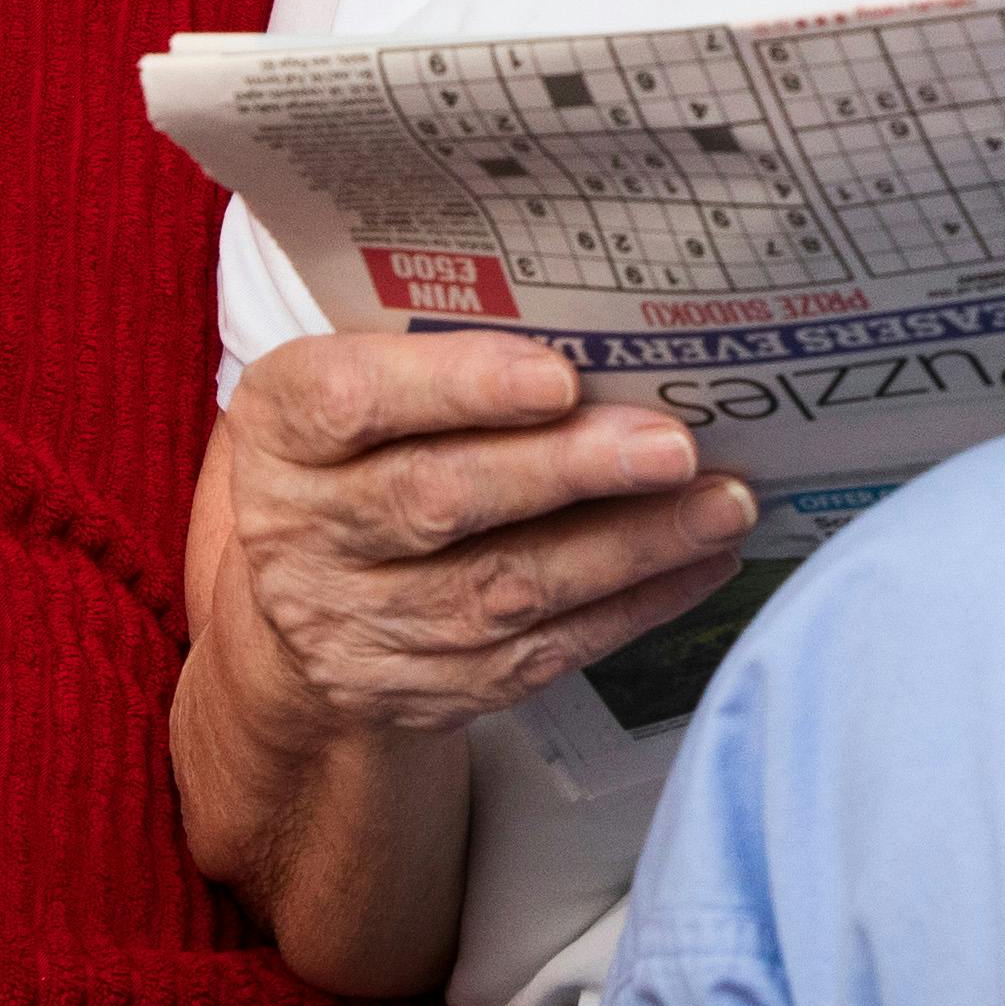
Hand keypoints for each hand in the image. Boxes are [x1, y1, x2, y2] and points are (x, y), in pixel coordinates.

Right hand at [193, 331, 752, 751]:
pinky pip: (542, 652)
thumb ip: (433, 347)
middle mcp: (307, 532)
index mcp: (283, 426)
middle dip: (569, 471)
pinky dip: (632, 607)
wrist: (293, 611)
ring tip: (721, 505)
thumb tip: (601, 316)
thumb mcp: (350, 379)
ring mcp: (364, 625)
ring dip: (629, 547)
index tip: (559, 377)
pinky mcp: (428, 689)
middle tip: (673, 445)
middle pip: (440, 501)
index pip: (356, 400)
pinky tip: (699, 563)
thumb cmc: (353, 453)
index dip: (459, 387)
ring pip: (505, 589)